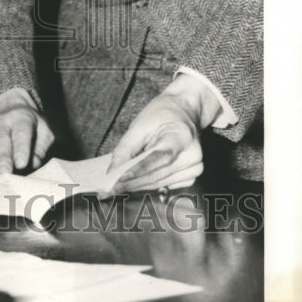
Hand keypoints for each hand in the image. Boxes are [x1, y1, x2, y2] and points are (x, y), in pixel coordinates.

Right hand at [0, 89, 53, 184]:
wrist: (10, 110)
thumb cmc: (31, 127)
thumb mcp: (43, 130)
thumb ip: (40, 147)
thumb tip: (34, 164)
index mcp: (19, 119)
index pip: (21, 132)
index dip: (21, 148)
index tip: (22, 164)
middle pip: (0, 140)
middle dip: (2, 157)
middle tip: (4, 173)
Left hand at [109, 74, 222, 191]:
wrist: (184, 111)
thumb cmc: (161, 115)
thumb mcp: (140, 125)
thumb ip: (126, 148)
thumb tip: (113, 171)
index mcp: (182, 137)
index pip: (158, 158)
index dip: (138, 170)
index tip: (118, 179)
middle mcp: (192, 155)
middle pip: (156, 175)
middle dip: (130, 183)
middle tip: (107, 190)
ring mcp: (194, 168)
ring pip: (158, 183)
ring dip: (136, 186)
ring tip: (114, 188)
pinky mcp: (191, 176)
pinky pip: (164, 185)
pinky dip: (147, 184)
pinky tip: (133, 182)